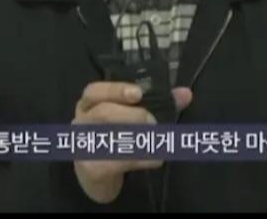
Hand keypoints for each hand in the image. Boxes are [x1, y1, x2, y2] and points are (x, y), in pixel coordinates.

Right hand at [71, 81, 192, 203]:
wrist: (97, 175)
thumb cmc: (115, 138)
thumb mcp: (131, 117)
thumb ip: (158, 104)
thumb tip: (185, 94)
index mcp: (89, 104)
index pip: (94, 91)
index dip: (116, 90)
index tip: (138, 93)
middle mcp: (81, 121)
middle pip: (103, 113)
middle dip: (133, 116)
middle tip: (154, 123)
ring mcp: (83, 145)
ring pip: (110, 138)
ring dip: (140, 140)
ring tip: (159, 142)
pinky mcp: (91, 168)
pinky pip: (117, 162)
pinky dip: (141, 160)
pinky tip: (156, 159)